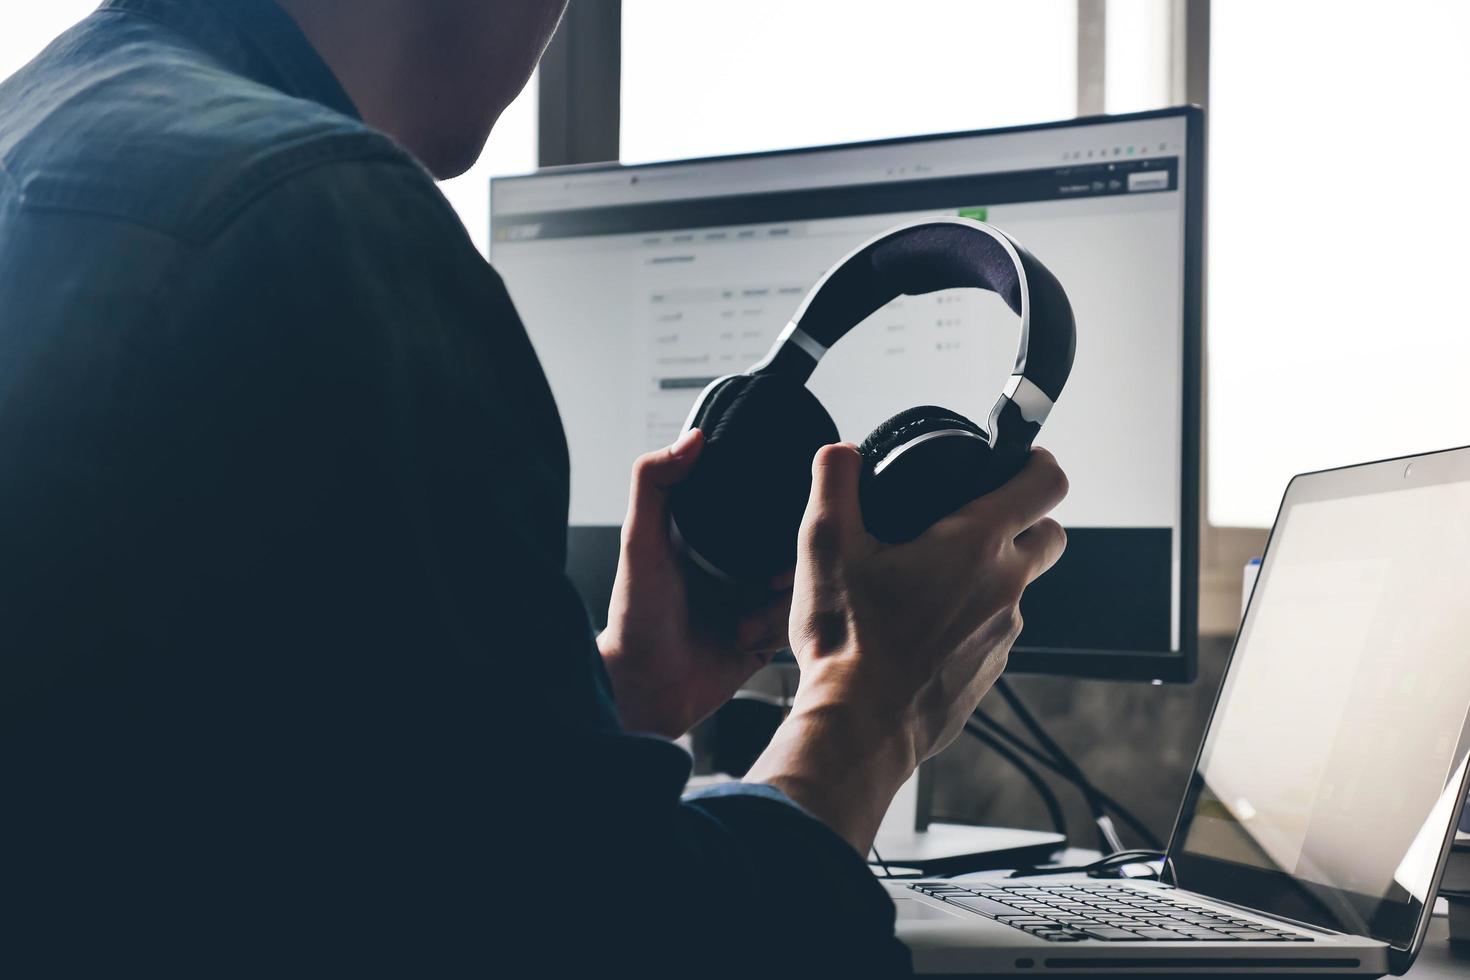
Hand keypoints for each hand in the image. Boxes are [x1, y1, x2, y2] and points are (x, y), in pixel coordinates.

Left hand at [598, 429, 793, 738]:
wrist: (645, 689)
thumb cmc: (634, 616)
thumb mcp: (640, 542)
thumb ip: (655, 484)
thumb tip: (694, 437)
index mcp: (713, 534)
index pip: (765, 507)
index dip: (783, 511)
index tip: (785, 522)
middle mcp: (737, 563)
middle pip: (795, 546)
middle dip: (792, 563)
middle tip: (770, 579)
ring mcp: (754, 599)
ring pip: (802, 586)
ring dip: (781, 603)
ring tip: (748, 616)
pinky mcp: (765, 636)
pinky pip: (797, 624)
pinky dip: (779, 630)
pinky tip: (749, 638)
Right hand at [745, 443, 1067, 851]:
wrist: (859, 727)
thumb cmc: (848, 641)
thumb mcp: (825, 548)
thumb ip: (834, 486)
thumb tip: (840, 454)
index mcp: (975, 545)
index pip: (1045, 485)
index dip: (1038, 462)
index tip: (1021, 460)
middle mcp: (1005, 587)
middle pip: (1051, 536)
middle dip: (1028, 519)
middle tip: (979, 519)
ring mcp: (1004, 634)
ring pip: (1020, 587)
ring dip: (993, 575)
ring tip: (934, 580)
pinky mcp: (992, 671)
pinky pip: (997, 630)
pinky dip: (974, 620)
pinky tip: (926, 627)